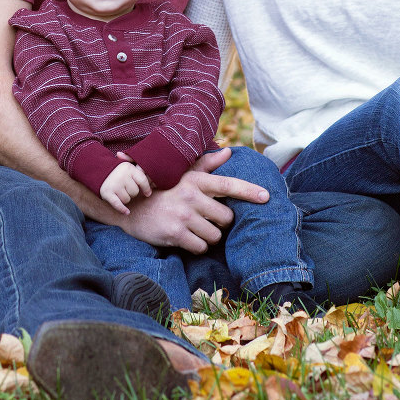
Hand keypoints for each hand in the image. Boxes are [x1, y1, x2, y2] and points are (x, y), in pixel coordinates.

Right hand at [100, 161, 152, 214]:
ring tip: (118, 191)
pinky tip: (127, 212)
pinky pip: (118, 204)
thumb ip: (141, 170)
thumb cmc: (118, 171)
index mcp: (129, 167)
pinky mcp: (107, 193)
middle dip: (131, 192)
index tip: (148, 193)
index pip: (143, 181)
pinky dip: (122, 209)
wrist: (97, 171)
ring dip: (124, 198)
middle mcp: (121, 175)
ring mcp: (114, 184)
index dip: (146, 188)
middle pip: (135, 192)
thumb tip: (154, 182)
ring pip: (127, 200)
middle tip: (124, 186)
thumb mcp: (129, 166)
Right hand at [122, 147, 269, 252]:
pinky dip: (198, 246)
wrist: (133, 208)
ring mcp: (183, 216)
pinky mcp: (175, 234)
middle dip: (221, 223)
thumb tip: (228, 152)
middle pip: (226, 218)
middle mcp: (191, 197)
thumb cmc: (163, 191)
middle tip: (207, 219)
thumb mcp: (182, 175)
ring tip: (195, 229)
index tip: (266, 197)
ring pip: (215, 235)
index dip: (249, 191)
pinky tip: (187, 238)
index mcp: (195, 181)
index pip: (227, 185)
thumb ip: (206, 165)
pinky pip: (201, 247)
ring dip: (209, 236)